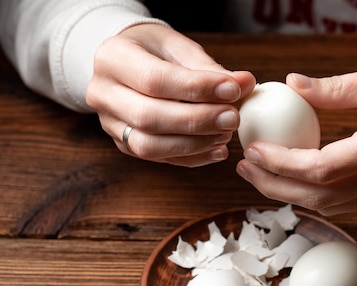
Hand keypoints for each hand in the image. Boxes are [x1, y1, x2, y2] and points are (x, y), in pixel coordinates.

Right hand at [86, 24, 255, 166]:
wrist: (129, 62)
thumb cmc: (155, 51)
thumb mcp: (178, 47)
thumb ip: (209, 68)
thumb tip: (245, 84)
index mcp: (112, 58)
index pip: (155, 80)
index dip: (197, 89)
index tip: (232, 90)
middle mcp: (103, 93)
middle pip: (149, 117)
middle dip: (197, 121)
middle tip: (233, 118)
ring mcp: (110, 123)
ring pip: (149, 146)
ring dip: (194, 144)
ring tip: (225, 135)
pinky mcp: (124, 144)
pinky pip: (158, 159)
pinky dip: (191, 158)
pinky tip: (217, 150)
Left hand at [236, 57, 356, 214]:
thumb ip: (337, 89)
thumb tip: (293, 85)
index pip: (321, 168)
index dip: (281, 163)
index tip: (252, 148)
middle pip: (320, 197)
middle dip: (275, 186)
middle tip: (244, 167)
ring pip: (333, 206)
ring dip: (292, 193)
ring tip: (262, 174)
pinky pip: (349, 202)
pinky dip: (317, 194)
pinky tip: (300, 178)